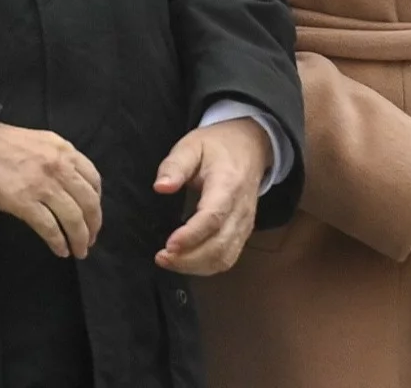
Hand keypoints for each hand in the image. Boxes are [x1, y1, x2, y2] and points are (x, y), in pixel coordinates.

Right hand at [0, 122, 102, 258]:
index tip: (93, 216)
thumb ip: (55, 159)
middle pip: (88, 202)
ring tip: (79, 251)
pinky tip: (60, 250)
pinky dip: (58, 242)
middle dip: (93, 226)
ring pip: (73, 218)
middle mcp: (58, 166)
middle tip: (90, 241)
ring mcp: (42, 185)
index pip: (93, 179)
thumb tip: (68, 185)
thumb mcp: (37, 142)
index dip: (97, 202)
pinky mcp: (24, 202)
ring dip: (80, 239)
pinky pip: (50, 228)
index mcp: (62, 149)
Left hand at [153, 118, 272, 276]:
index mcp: (228, 184)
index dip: (191, 236)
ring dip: (196, 266)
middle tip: (161, 257)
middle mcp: (240, 210)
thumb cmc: (217, 146)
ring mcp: (245, 224)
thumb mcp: (192, 145)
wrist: (250, 146)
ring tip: (169, 261)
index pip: (213, 217)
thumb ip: (175, 165)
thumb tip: (160, 187)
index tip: (168, 245)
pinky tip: (186, 262)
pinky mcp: (243, 233)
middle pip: (220, 245)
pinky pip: (228, 258)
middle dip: (189, 258)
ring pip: (225, 258)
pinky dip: (207, 267)